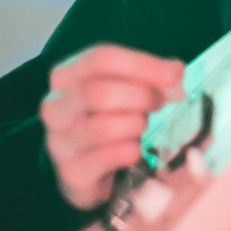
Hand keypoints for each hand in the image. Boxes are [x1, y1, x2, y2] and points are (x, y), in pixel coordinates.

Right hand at [40, 44, 184, 210]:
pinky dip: (131, 150)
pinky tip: (135, 149)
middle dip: (141, 97)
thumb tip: (175, 74)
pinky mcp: (71, 171)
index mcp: (66, 75)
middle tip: (160, 103)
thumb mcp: (124, 87)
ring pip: (103, 127)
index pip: (101, 59)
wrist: (86, 169)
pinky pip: (109, 156)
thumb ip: (151, 76)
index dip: (142, 65)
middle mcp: (55, 106)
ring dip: (135, 125)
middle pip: (101, 92)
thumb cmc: (108, 116)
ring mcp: (58, 141)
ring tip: (142, 126)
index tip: (173, 76)